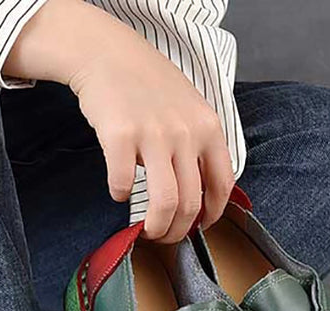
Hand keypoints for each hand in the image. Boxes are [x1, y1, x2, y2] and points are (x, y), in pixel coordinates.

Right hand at [4, 0, 234, 242]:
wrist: (108, 55)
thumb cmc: (148, 85)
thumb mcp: (189, 109)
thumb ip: (199, 146)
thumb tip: (200, 196)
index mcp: (207, 127)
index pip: (221, 184)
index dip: (212, 214)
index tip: (198, 226)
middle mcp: (185, 132)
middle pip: (190, 203)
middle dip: (177, 231)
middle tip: (164, 236)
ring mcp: (153, 134)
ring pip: (164, 203)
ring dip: (155, 227)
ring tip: (145, 230)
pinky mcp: (120, 137)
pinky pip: (122, 184)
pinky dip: (119, 195)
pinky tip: (117, 190)